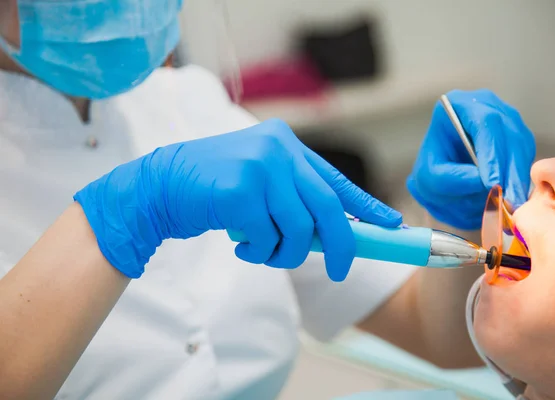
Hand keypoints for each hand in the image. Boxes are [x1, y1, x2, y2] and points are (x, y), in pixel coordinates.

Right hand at [75, 119, 401, 280]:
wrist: (161, 188)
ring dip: (283, 253)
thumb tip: (334, 235)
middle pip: (327, 207)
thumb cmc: (213, 192)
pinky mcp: (242, 189)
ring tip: (258, 250)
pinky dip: (258, 251)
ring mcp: (260, 166)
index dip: (365, 205)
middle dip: (340, 245)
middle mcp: (278, 149)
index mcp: (285, 145)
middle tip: (339, 270)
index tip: (391, 224)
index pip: (334, 180)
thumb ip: (294, 202)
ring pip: (299, 229)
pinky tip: (238, 243)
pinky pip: (268, 238)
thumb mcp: (260, 188)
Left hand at [407, 89, 534, 229]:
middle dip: (510, 170)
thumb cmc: (432, 170)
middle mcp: (488, 105)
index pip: (486, 122)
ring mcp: (506, 119)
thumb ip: (451, 179)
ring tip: (512, 202)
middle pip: (510, 134)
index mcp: (459, 105)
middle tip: (509, 199)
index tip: (493, 182)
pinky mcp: (518, 138)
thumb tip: (486, 183)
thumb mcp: (429, 176)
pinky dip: (521, 178)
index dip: (493, 153)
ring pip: (522, 146)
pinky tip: (514, 196)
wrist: (440, 173)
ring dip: (518, 176)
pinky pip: (526, 157)